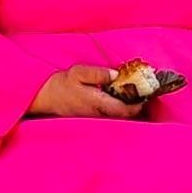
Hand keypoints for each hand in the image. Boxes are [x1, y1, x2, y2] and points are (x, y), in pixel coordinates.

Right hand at [27, 65, 145, 119]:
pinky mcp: (91, 119)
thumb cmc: (62, 85)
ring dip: (128, 110)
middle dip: (136, 108)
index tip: (147, 97)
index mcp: (97, 103)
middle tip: (145, 96)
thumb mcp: (78, 73)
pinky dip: (118, 111)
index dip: (138, 106)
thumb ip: (98, 73)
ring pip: (117, 118)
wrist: (45, 98)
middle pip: (124, 117)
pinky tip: (119, 101)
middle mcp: (98, 115)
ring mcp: (94, 119)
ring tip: (135, 98)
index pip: (124, 110)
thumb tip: (116, 75)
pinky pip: (110, 117)